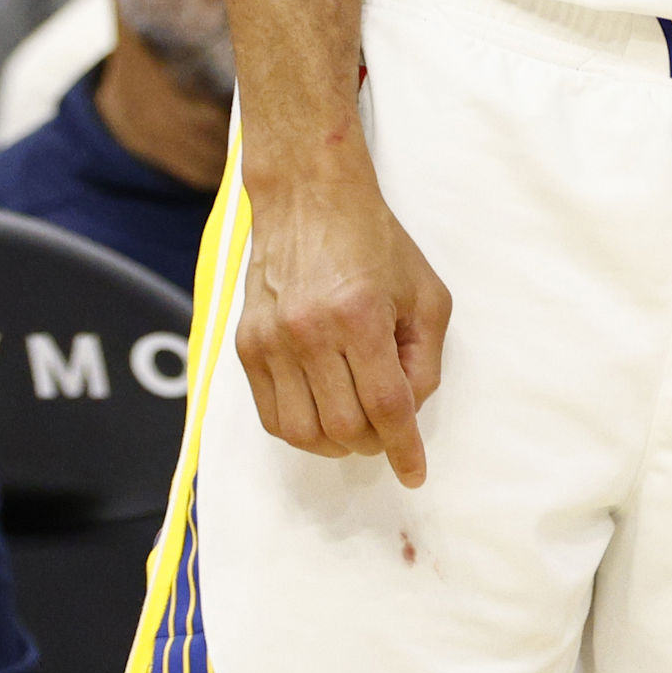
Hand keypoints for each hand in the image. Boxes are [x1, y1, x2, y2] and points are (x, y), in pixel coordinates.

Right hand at [236, 133, 450, 487]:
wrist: (309, 199)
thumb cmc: (376, 243)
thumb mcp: (426, 294)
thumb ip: (424, 359)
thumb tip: (408, 413)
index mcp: (360, 315)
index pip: (386, 407)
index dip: (404, 449)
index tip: (415, 473)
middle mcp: (309, 331)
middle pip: (344, 427)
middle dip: (376, 444)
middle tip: (389, 432)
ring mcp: (271, 340)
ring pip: (303, 433)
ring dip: (337, 444)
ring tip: (357, 426)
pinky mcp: (246, 344)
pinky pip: (270, 416)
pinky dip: (301, 431)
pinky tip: (323, 414)